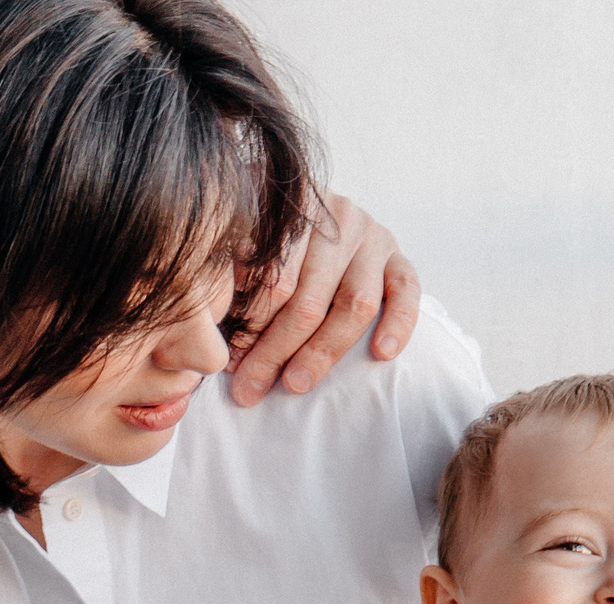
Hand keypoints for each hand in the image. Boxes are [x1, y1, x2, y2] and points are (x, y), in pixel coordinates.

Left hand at [227, 193, 421, 405]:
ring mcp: (372, 233)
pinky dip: (398, 323)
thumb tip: (206, 325)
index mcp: (290, 206)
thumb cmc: (268, 243)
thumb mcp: (241, 241)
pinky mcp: (398, 254)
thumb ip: (228, 271)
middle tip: (250, 388)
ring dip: (322, 351)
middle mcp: (335, 213)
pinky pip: (406, 290)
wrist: (318, 217)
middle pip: (306, 295)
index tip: (228, 363)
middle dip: (274, 349)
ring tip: (295, 384)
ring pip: (353, 302)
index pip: (270, 276)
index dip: (247, 325)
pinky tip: (380, 354)